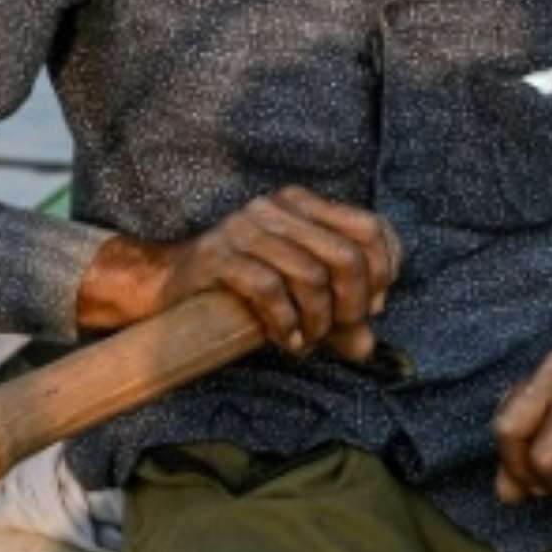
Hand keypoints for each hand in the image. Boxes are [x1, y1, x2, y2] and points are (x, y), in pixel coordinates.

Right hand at [77, 186, 398, 362]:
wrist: (168, 287)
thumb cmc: (243, 290)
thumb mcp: (299, 295)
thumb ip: (337, 316)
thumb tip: (366, 347)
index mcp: (303, 204)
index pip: (370, 228)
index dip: (383, 273)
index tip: (369, 307)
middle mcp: (277, 208)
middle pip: (346, 255)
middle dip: (352, 305)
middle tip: (337, 332)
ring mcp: (245, 228)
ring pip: (310, 275)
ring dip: (317, 321)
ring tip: (308, 340)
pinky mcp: (219, 256)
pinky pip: (268, 289)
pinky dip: (285, 323)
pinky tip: (286, 340)